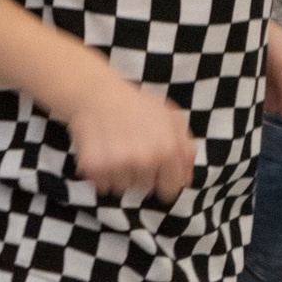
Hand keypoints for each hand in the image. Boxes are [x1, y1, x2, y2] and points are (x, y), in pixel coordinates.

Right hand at [66, 75, 195, 200]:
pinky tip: (103, 153)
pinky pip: (102, 186)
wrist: (96, 92)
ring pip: (124, 188)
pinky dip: (101, 175)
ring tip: (116, 149)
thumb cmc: (137, 105)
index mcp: (169, 150)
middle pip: (145, 189)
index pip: (170, 189)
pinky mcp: (95, 167)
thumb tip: (186, 181)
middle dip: (140, 174)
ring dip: (120, 175)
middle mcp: (146, 159)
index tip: (155, 170)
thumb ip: (185, 150)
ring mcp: (120, 164)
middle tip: (131, 150)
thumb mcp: (171, 119)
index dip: (163, 180)